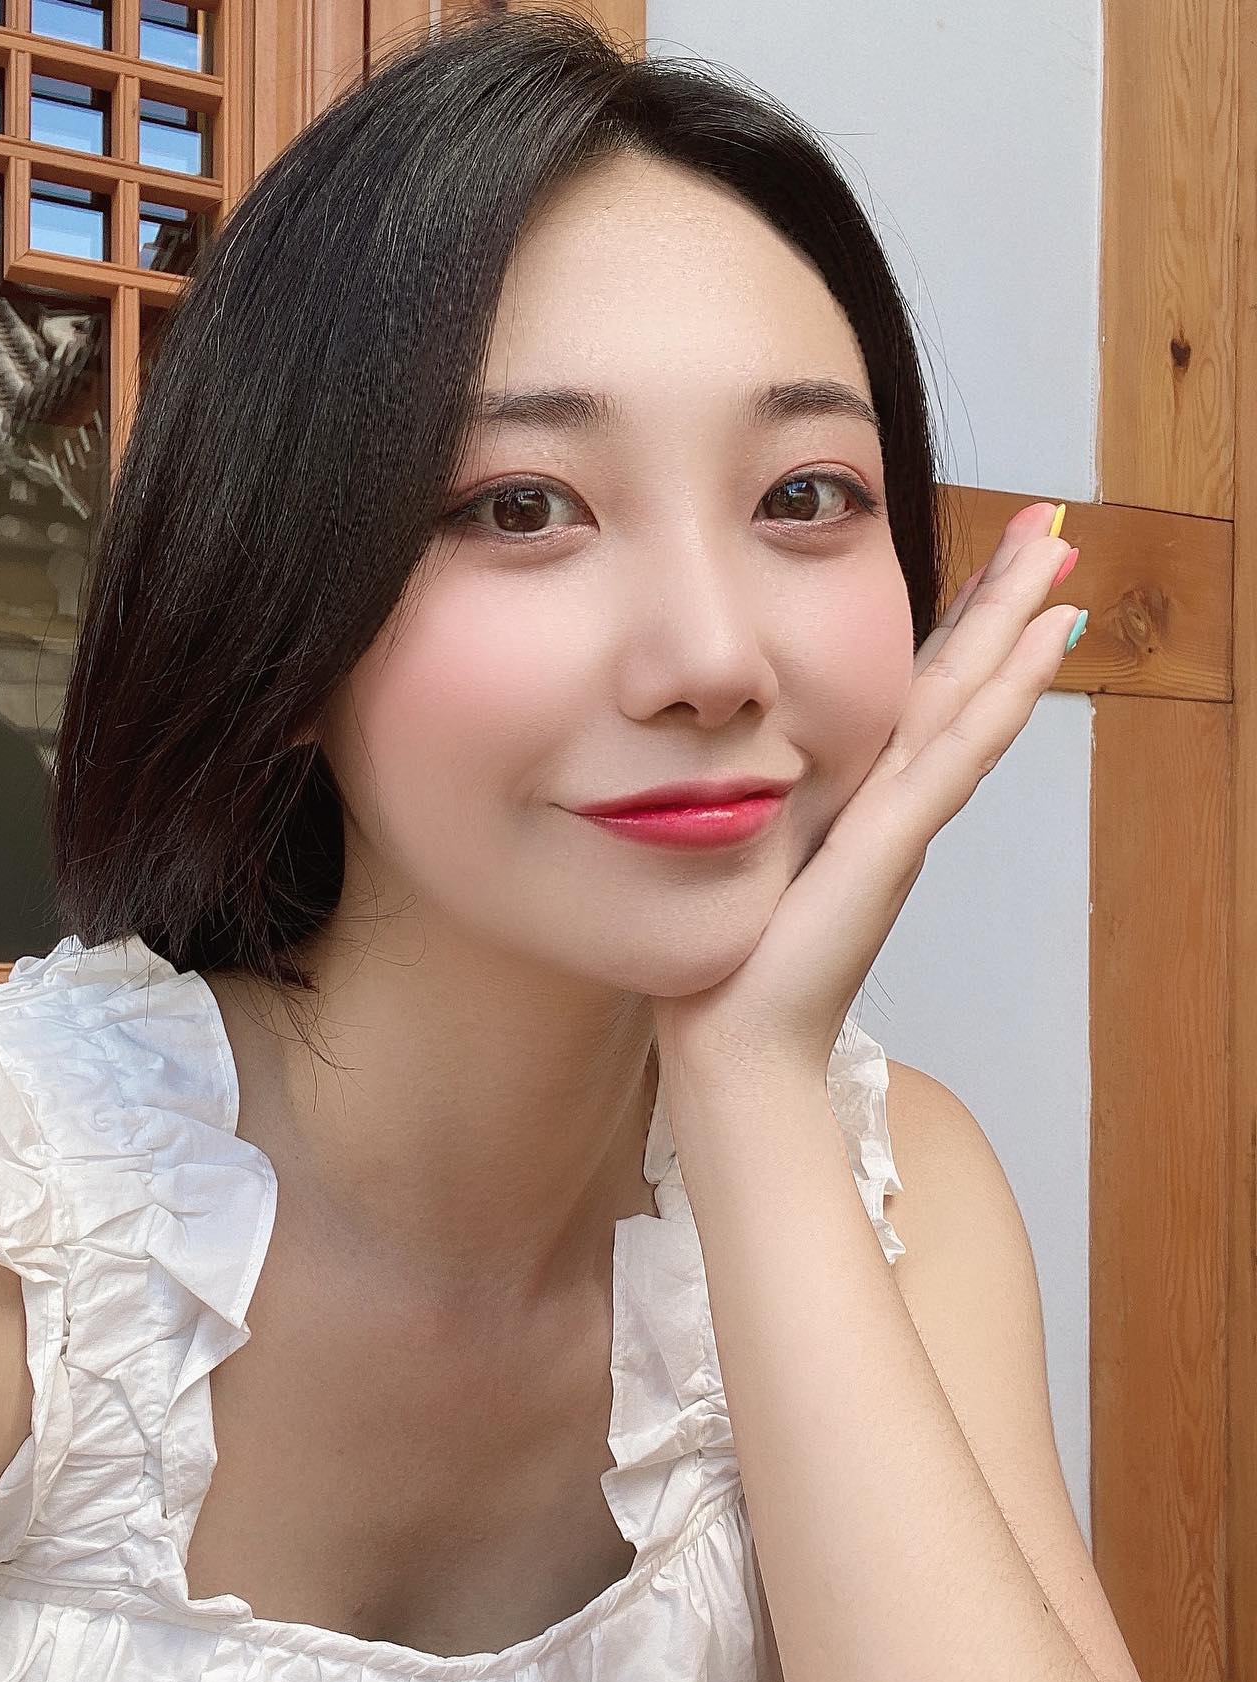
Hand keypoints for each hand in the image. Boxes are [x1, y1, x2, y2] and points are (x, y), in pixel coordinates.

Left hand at [651, 502, 1081, 1091]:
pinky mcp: (891, 845)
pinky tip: (1039, 644)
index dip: (958, 627)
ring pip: (971, 705)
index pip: (917, 692)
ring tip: (1060, 564)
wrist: (735, 1039)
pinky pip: (956, 756)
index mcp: (859, 796)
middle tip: (1051, 530)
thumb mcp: (752, 846)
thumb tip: (733, 752)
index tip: (991, 560)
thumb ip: (766, 799)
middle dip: (1002, 604)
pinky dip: (1004, 698)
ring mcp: (901, 821)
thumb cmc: (734, 954)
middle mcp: (892, 801)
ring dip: (1016, 631)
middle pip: (959, 682)